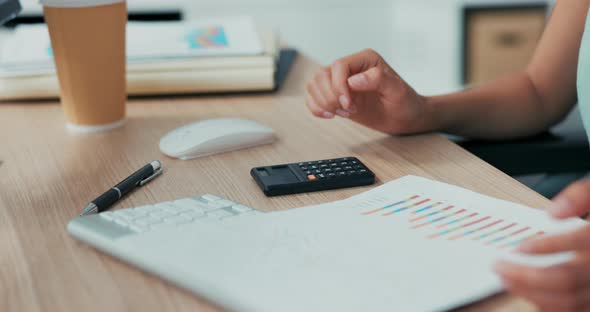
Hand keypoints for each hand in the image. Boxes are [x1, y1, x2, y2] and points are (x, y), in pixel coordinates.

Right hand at [305, 49, 435, 134]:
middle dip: (330, 96)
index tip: (349, 105)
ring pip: (314, 84)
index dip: (338, 86)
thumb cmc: (404, 102)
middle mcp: (350, 67)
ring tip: (343, 113)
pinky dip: (316, 108)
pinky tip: (331, 116)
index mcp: (364, 59)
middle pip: (322, 75)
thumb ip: (378, 80)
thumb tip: (354, 80)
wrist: (404, 117)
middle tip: (348, 111)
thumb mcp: (397, 90)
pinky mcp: (335, 96)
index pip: (338, 66)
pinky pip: (313, 97)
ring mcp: (340, 82)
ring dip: (323, 102)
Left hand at [494, 179, 589, 311]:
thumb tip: (553, 212)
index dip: (547, 246)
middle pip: (567, 279)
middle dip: (527, 275)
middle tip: (499, 266)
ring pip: (569, 301)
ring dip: (532, 293)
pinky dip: (548, 306)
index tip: (519, 248)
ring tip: (507, 279)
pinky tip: (528, 294)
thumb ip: (582, 196)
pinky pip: (574, 311)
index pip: (578, 243)